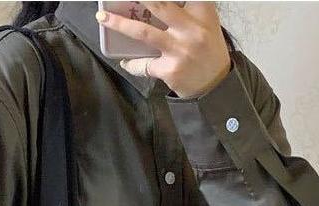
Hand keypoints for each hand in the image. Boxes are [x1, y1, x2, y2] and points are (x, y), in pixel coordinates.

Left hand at [95, 1, 231, 98]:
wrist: (215, 85)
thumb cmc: (207, 49)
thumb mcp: (206, 22)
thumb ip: (188, 8)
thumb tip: (154, 4)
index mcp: (202, 11)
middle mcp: (191, 29)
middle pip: (159, 4)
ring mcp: (179, 50)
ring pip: (144, 33)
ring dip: (120, 24)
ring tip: (103, 18)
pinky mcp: (169, 70)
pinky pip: (143, 65)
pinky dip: (131, 63)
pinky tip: (125, 61)